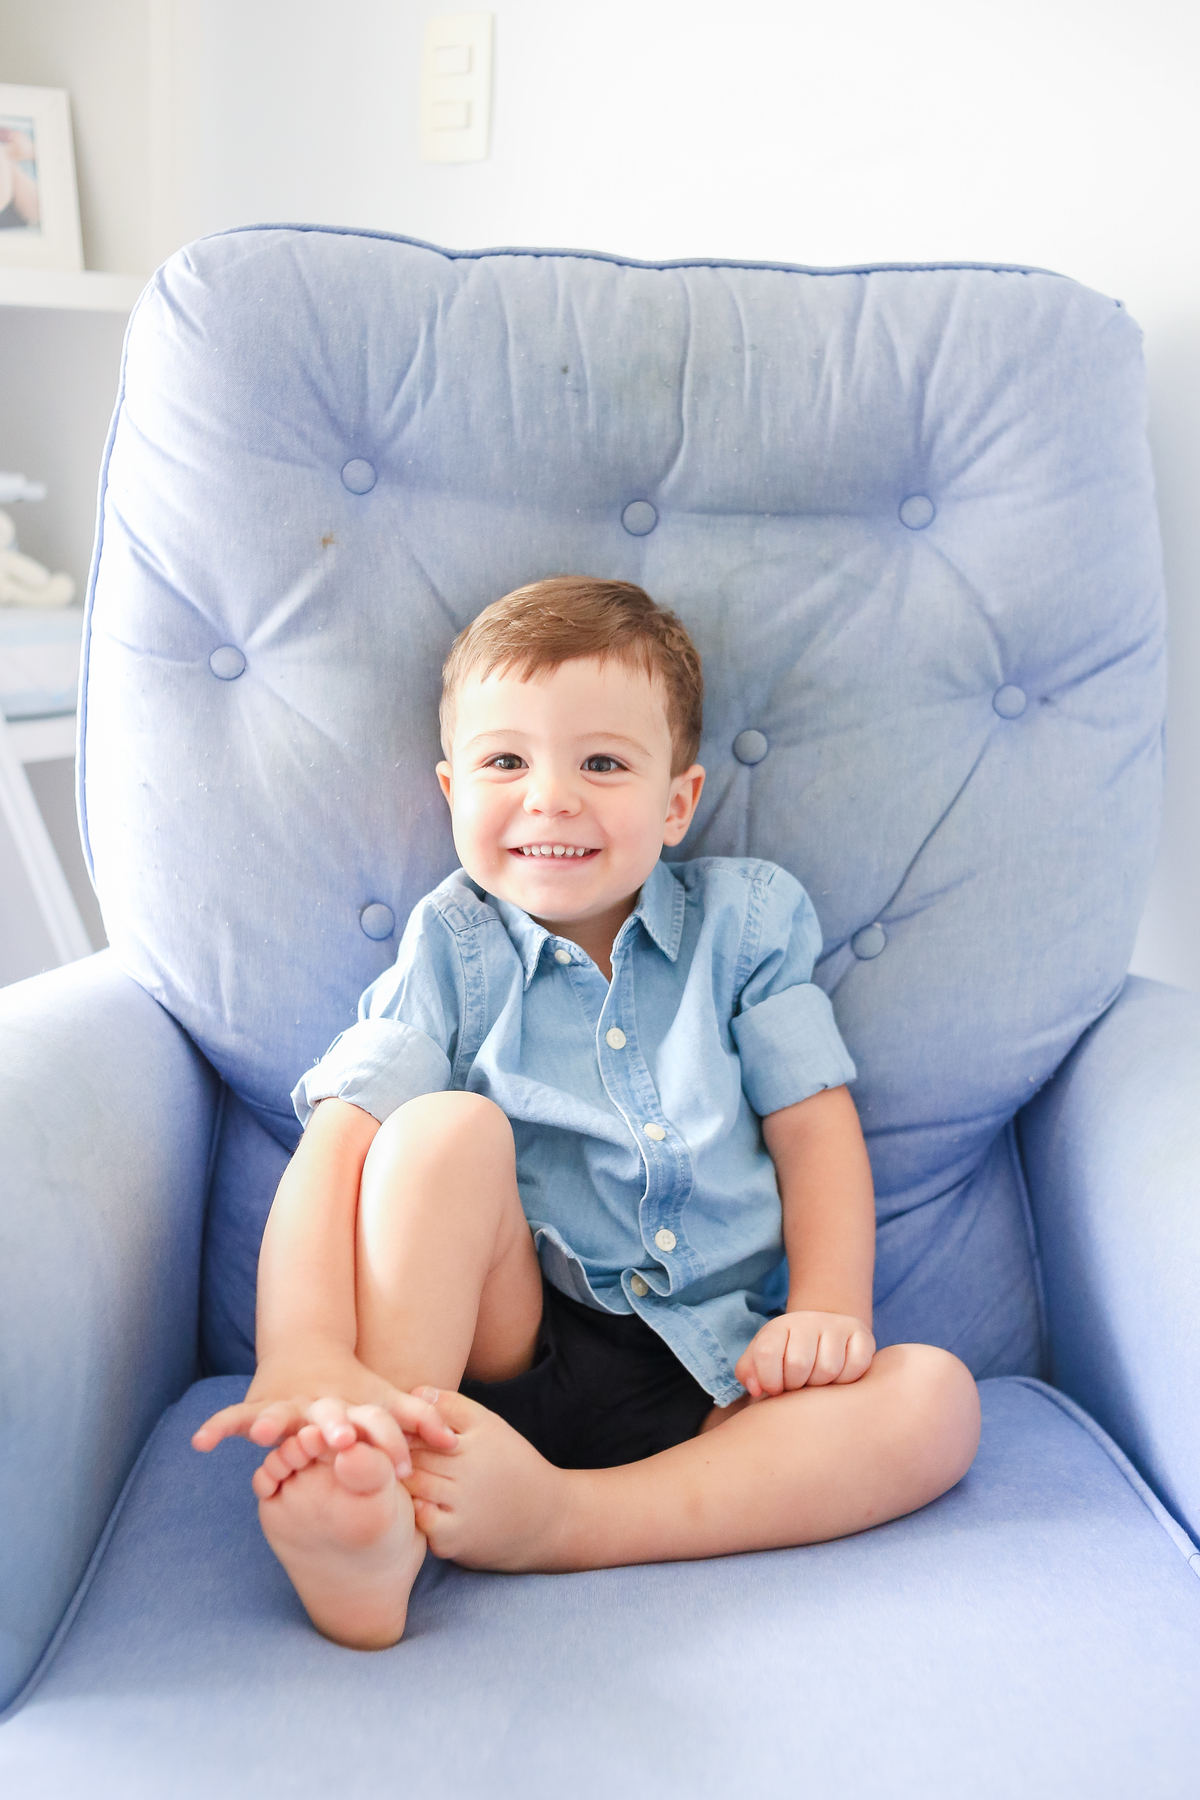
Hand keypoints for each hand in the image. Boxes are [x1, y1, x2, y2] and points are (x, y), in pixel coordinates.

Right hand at [190, 1352, 458, 1460]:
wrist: (306, 1351)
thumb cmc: (351, 1390)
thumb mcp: (385, 1402)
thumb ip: (419, 1421)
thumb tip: (454, 1441)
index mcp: (354, 1404)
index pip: (376, 1422)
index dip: (391, 1443)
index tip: (403, 1469)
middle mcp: (319, 1403)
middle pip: (327, 1415)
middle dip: (332, 1428)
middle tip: (338, 1441)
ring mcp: (286, 1404)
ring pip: (278, 1414)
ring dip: (272, 1424)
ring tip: (266, 1433)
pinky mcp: (257, 1406)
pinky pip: (234, 1418)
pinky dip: (218, 1426)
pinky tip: (200, 1443)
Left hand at [735, 1310, 874, 1397]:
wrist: (824, 1334)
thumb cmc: (788, 1354)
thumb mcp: (762, 1358)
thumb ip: (748, 1372)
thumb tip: (756, 1389)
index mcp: (779, 1326)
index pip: (767, 1352)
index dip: (769, 1380)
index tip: (774, 1389)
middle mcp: (808, 1321)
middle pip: (798, 1364)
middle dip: (796, 1385)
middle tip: (798, 1386)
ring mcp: (837, 1326)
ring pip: (827, 1369)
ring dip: (821, 1385)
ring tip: (817, 1382)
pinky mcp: (863, 1336)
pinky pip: (855, 1367)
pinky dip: (846, 1380)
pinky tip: (838, 1378)